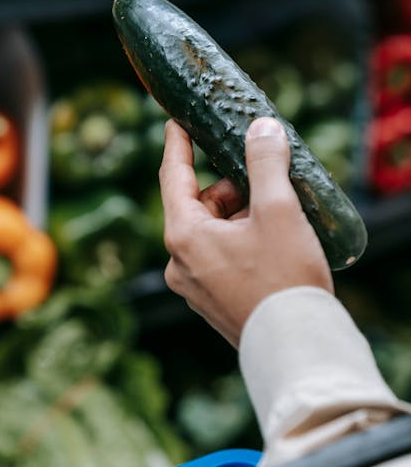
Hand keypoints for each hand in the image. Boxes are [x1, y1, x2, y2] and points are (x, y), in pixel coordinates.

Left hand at [159, 117, 333, 347]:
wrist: (295, 346)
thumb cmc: (284, 278)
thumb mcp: (278, 211)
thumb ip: (265, 163)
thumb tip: (260, 129)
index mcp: (183, 236)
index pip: (172, 176)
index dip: (176, 144)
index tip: (176, 120)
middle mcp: (179, 263)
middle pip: (197, 206)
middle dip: (229, 190)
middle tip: (264, 184)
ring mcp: (193, 287)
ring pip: (211, 234)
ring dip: (238, 218)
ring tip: (277, 221)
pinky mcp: (210, 303)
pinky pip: (219, 259)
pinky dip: (239, 243)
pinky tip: (272, 246)